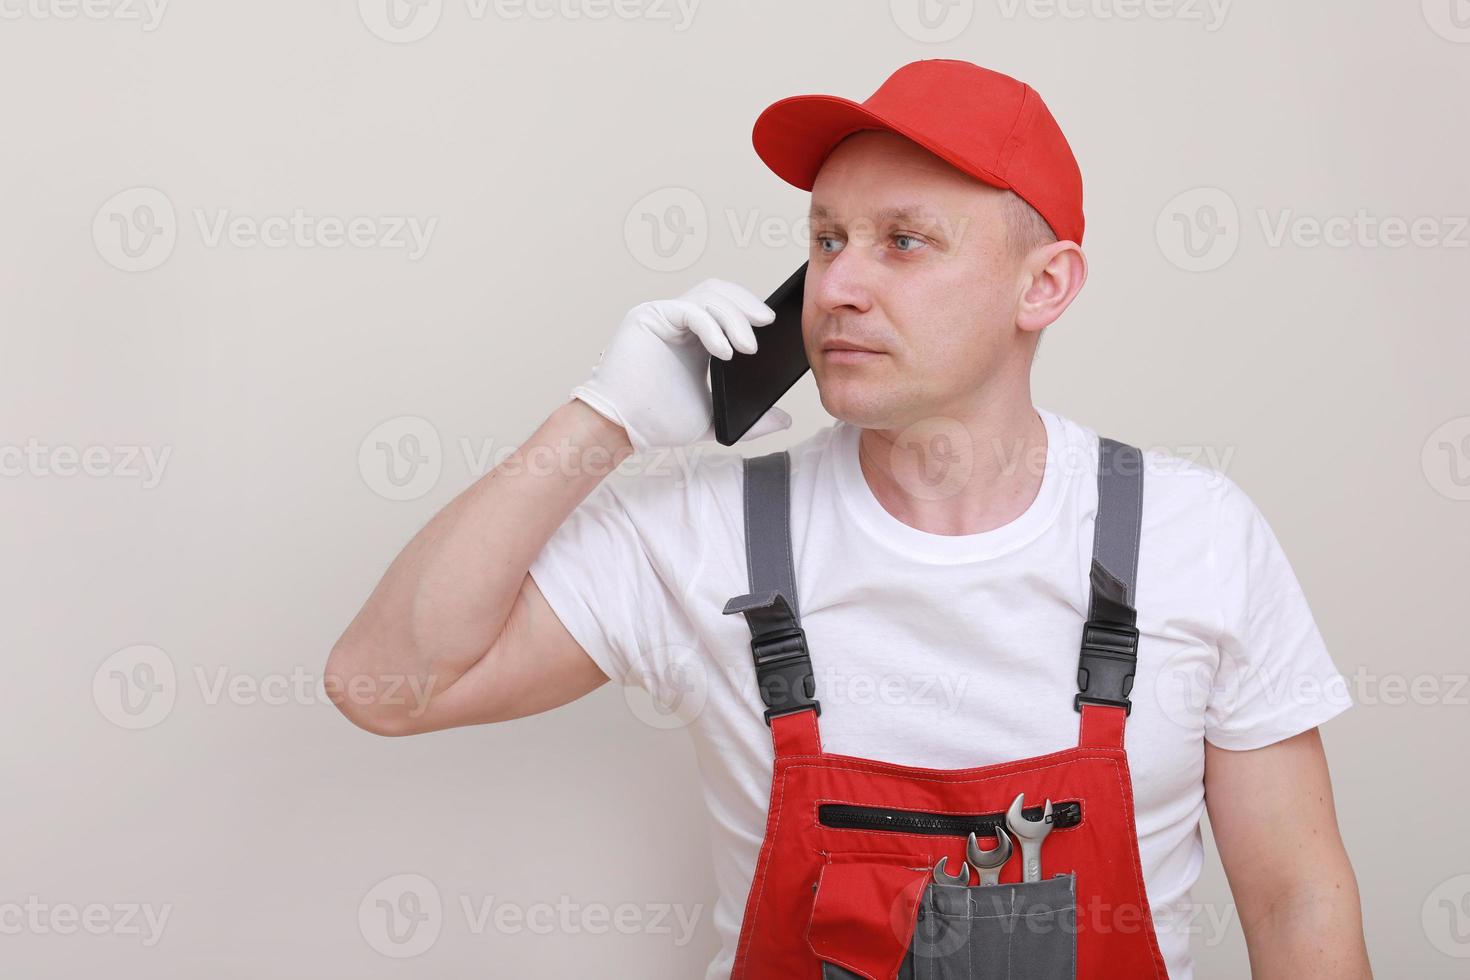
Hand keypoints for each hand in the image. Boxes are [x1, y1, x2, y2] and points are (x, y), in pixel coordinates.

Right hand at [570, 278, 793, 453]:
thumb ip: (751, 420)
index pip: (727, 306)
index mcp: (696, 339)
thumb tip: (785, 419)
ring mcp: (663, 316)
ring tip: (746, 347)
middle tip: (765, 325)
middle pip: (719, 292)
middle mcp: (680, 322)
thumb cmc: (657, 421)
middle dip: (746, 305)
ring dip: (733, 317)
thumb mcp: (715, 420)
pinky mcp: (649, 317)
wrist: (622, 429)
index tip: (772, 325)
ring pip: (707, 296)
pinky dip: (711, 326)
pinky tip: (724, 351)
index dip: (749, 308)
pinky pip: (688, 309)